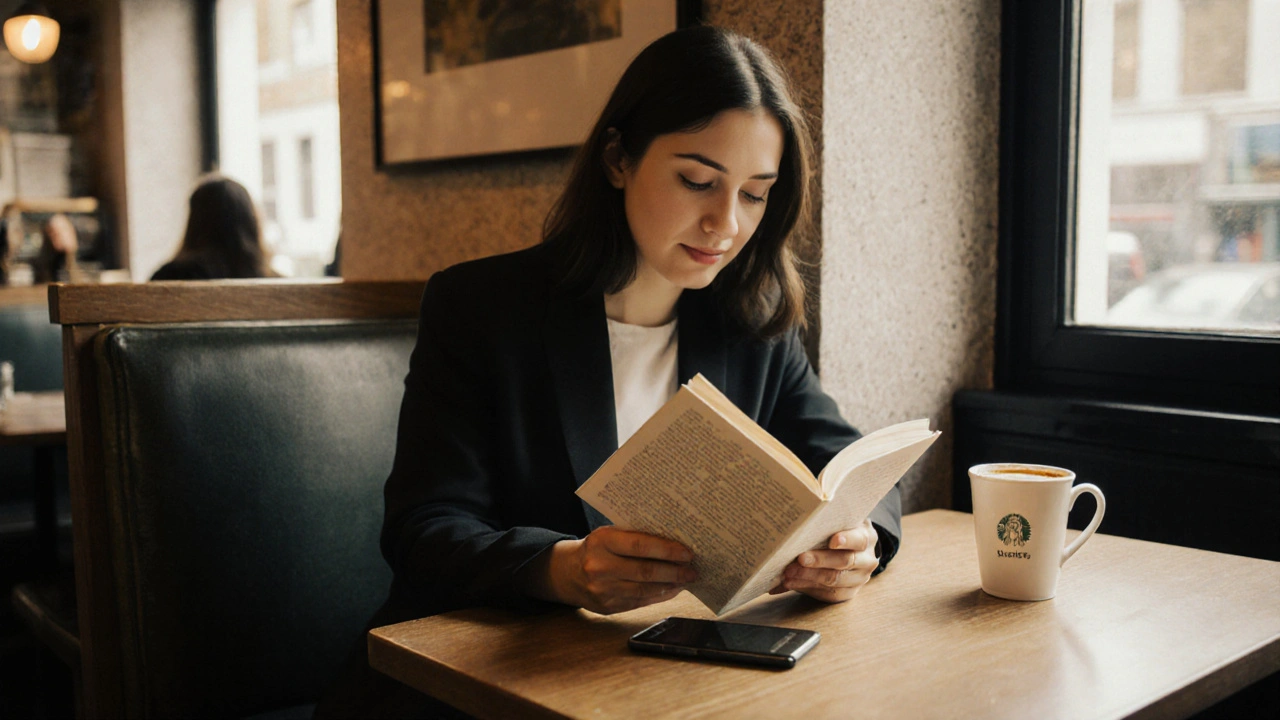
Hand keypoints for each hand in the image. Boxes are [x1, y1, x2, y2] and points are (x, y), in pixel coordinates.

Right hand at [542, 527, 695, 614]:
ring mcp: (602, 590)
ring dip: (670, 586)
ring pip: (644, 590)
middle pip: (645, 571)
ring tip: (686, 580)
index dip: (667, 550)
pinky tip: (672, 590)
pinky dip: (659, 596)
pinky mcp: (607, 607)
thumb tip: (674, 543)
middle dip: (674, 571)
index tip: (687, 552)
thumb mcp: (609, 535)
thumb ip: (635, 536)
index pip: (640, 545)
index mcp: (601, 541)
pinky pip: (640, 602)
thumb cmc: (597, 548)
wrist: (567, 572)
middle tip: (693, 569)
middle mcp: (599, 566)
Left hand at [769, 519, 878, 602]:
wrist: (854, 551)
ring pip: (835, 580)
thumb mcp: (839, 524)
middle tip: (799, 559)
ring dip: (808, 577)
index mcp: (866, 538)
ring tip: (788, 575)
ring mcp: (859, 579)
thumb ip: (825, 525)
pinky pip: (827, 593)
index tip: (832, 541)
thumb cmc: (840, 532)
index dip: (847, 540)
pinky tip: (790, 583)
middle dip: (819, 561)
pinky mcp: (848, 593)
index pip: (859, 539)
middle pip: (844, 561)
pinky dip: (806, 587)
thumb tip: (795, 523)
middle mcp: (867, 560)